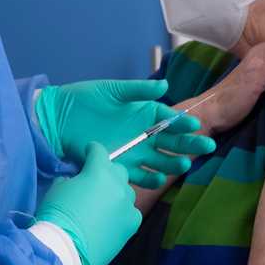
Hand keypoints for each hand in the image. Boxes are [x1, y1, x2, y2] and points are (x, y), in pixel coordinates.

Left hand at [35, 80, 214, 188]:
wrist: (58, 118)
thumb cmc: (86, 99)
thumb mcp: (113, 90)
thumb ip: (138, 90)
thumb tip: (165, 86)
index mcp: (145, 113)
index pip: (170, 119)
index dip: (183, 122)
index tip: (194, 125)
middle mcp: (143, 134)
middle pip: (171, 142)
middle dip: (189, 145)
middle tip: (206, 147)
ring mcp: (133, 152)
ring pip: (160, 161)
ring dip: (172, 163)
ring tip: (184, 164)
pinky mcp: (120, 167)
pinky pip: (140, 176)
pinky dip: (150, 179)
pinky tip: (160, 178)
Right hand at [36, 143, 142, 264]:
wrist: (65, 249)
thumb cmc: (57, 215)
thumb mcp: (58, 188)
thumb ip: (72, 178)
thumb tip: (77, 180)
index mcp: (99, 171)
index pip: (99, 150)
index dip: (91, 151)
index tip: (87, 154)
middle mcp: (118, 185)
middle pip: (118, 170)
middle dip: (107, 172)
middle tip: (95, 183)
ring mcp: (128, 205)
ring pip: (126, 192)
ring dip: (116, 194)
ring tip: (103, 205)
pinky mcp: (132, 225)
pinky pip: (131, 212)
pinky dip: (122, 213)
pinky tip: (111, 221)